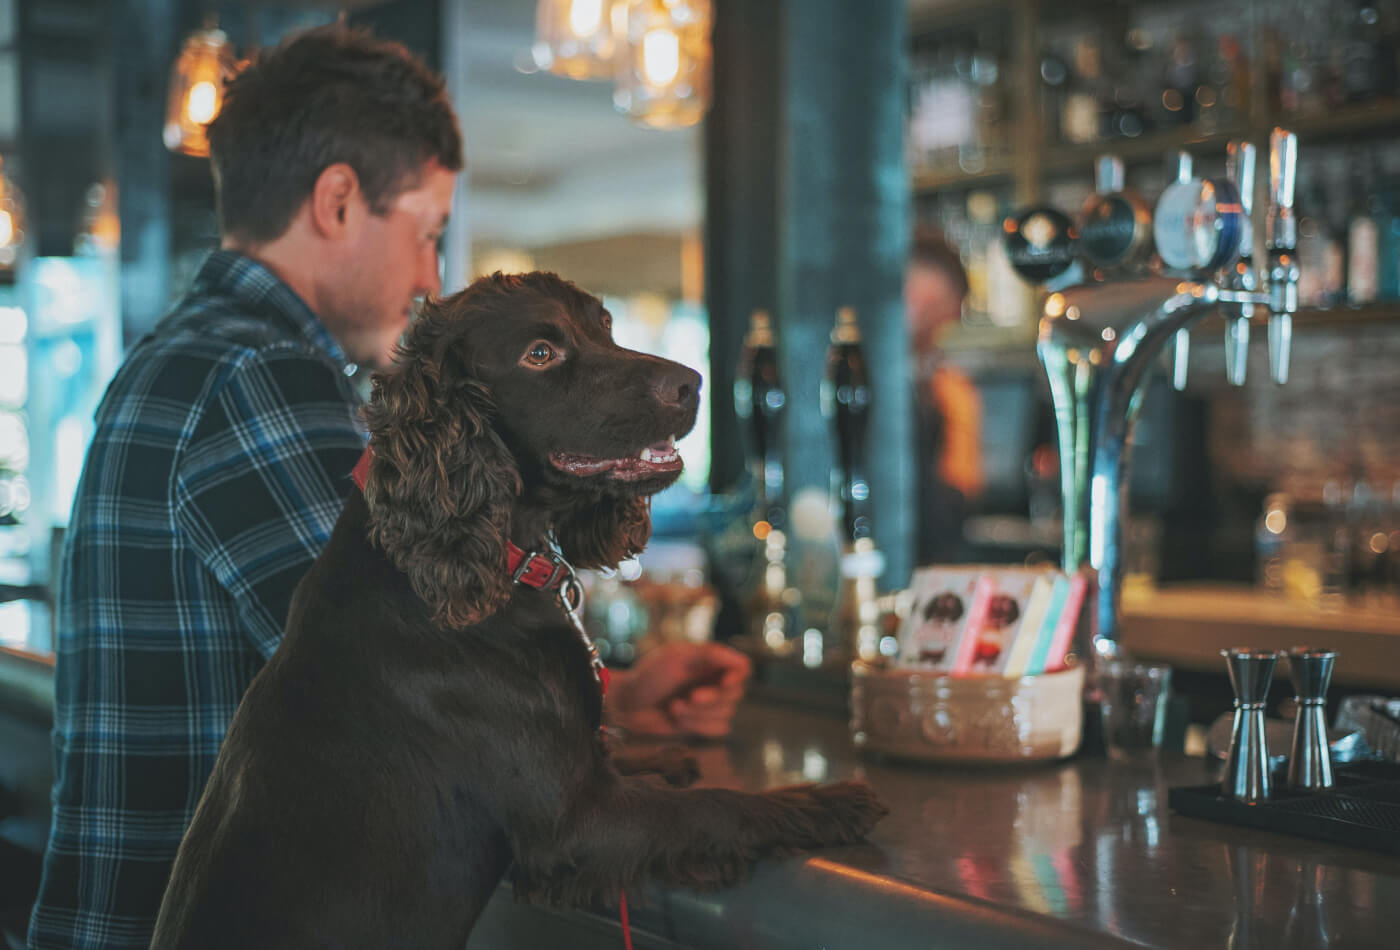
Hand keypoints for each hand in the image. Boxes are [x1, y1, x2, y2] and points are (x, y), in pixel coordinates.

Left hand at [607, 641, 750, 738]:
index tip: (722, 683)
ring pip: (727, 714)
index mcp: (710, 661)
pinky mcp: (702, 724)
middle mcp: (714, 682)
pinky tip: (676, 717)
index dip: (737, 677)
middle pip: (737, 693)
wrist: (627, 704)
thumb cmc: (649, 676)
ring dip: (699, 714)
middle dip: (712, 699)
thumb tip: (741, 660)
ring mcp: (709, 705)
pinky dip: (698, 726)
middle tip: (689, 696)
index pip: (743, 668)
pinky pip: (718, 730)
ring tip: (674, 707)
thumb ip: (711, 654)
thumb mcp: (677, 657)